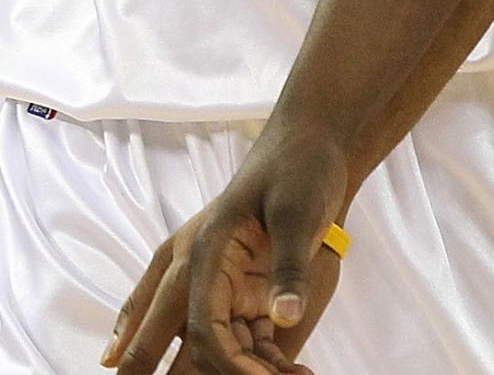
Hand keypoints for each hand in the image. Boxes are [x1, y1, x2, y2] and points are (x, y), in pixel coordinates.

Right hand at [173, 126, 352, 374]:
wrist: (315, 142)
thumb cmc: (299, 166)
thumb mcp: (298, 212)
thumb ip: (289, 267)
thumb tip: (284, 317)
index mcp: (206, 252)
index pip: (201, 326)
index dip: (227, 365)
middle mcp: (203, 272)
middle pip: (179, 340)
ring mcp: (222, 283)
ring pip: (216, 346)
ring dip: (246, 370)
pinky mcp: (246, 289)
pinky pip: (245, 340)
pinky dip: (264, 361)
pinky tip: (296, 372)